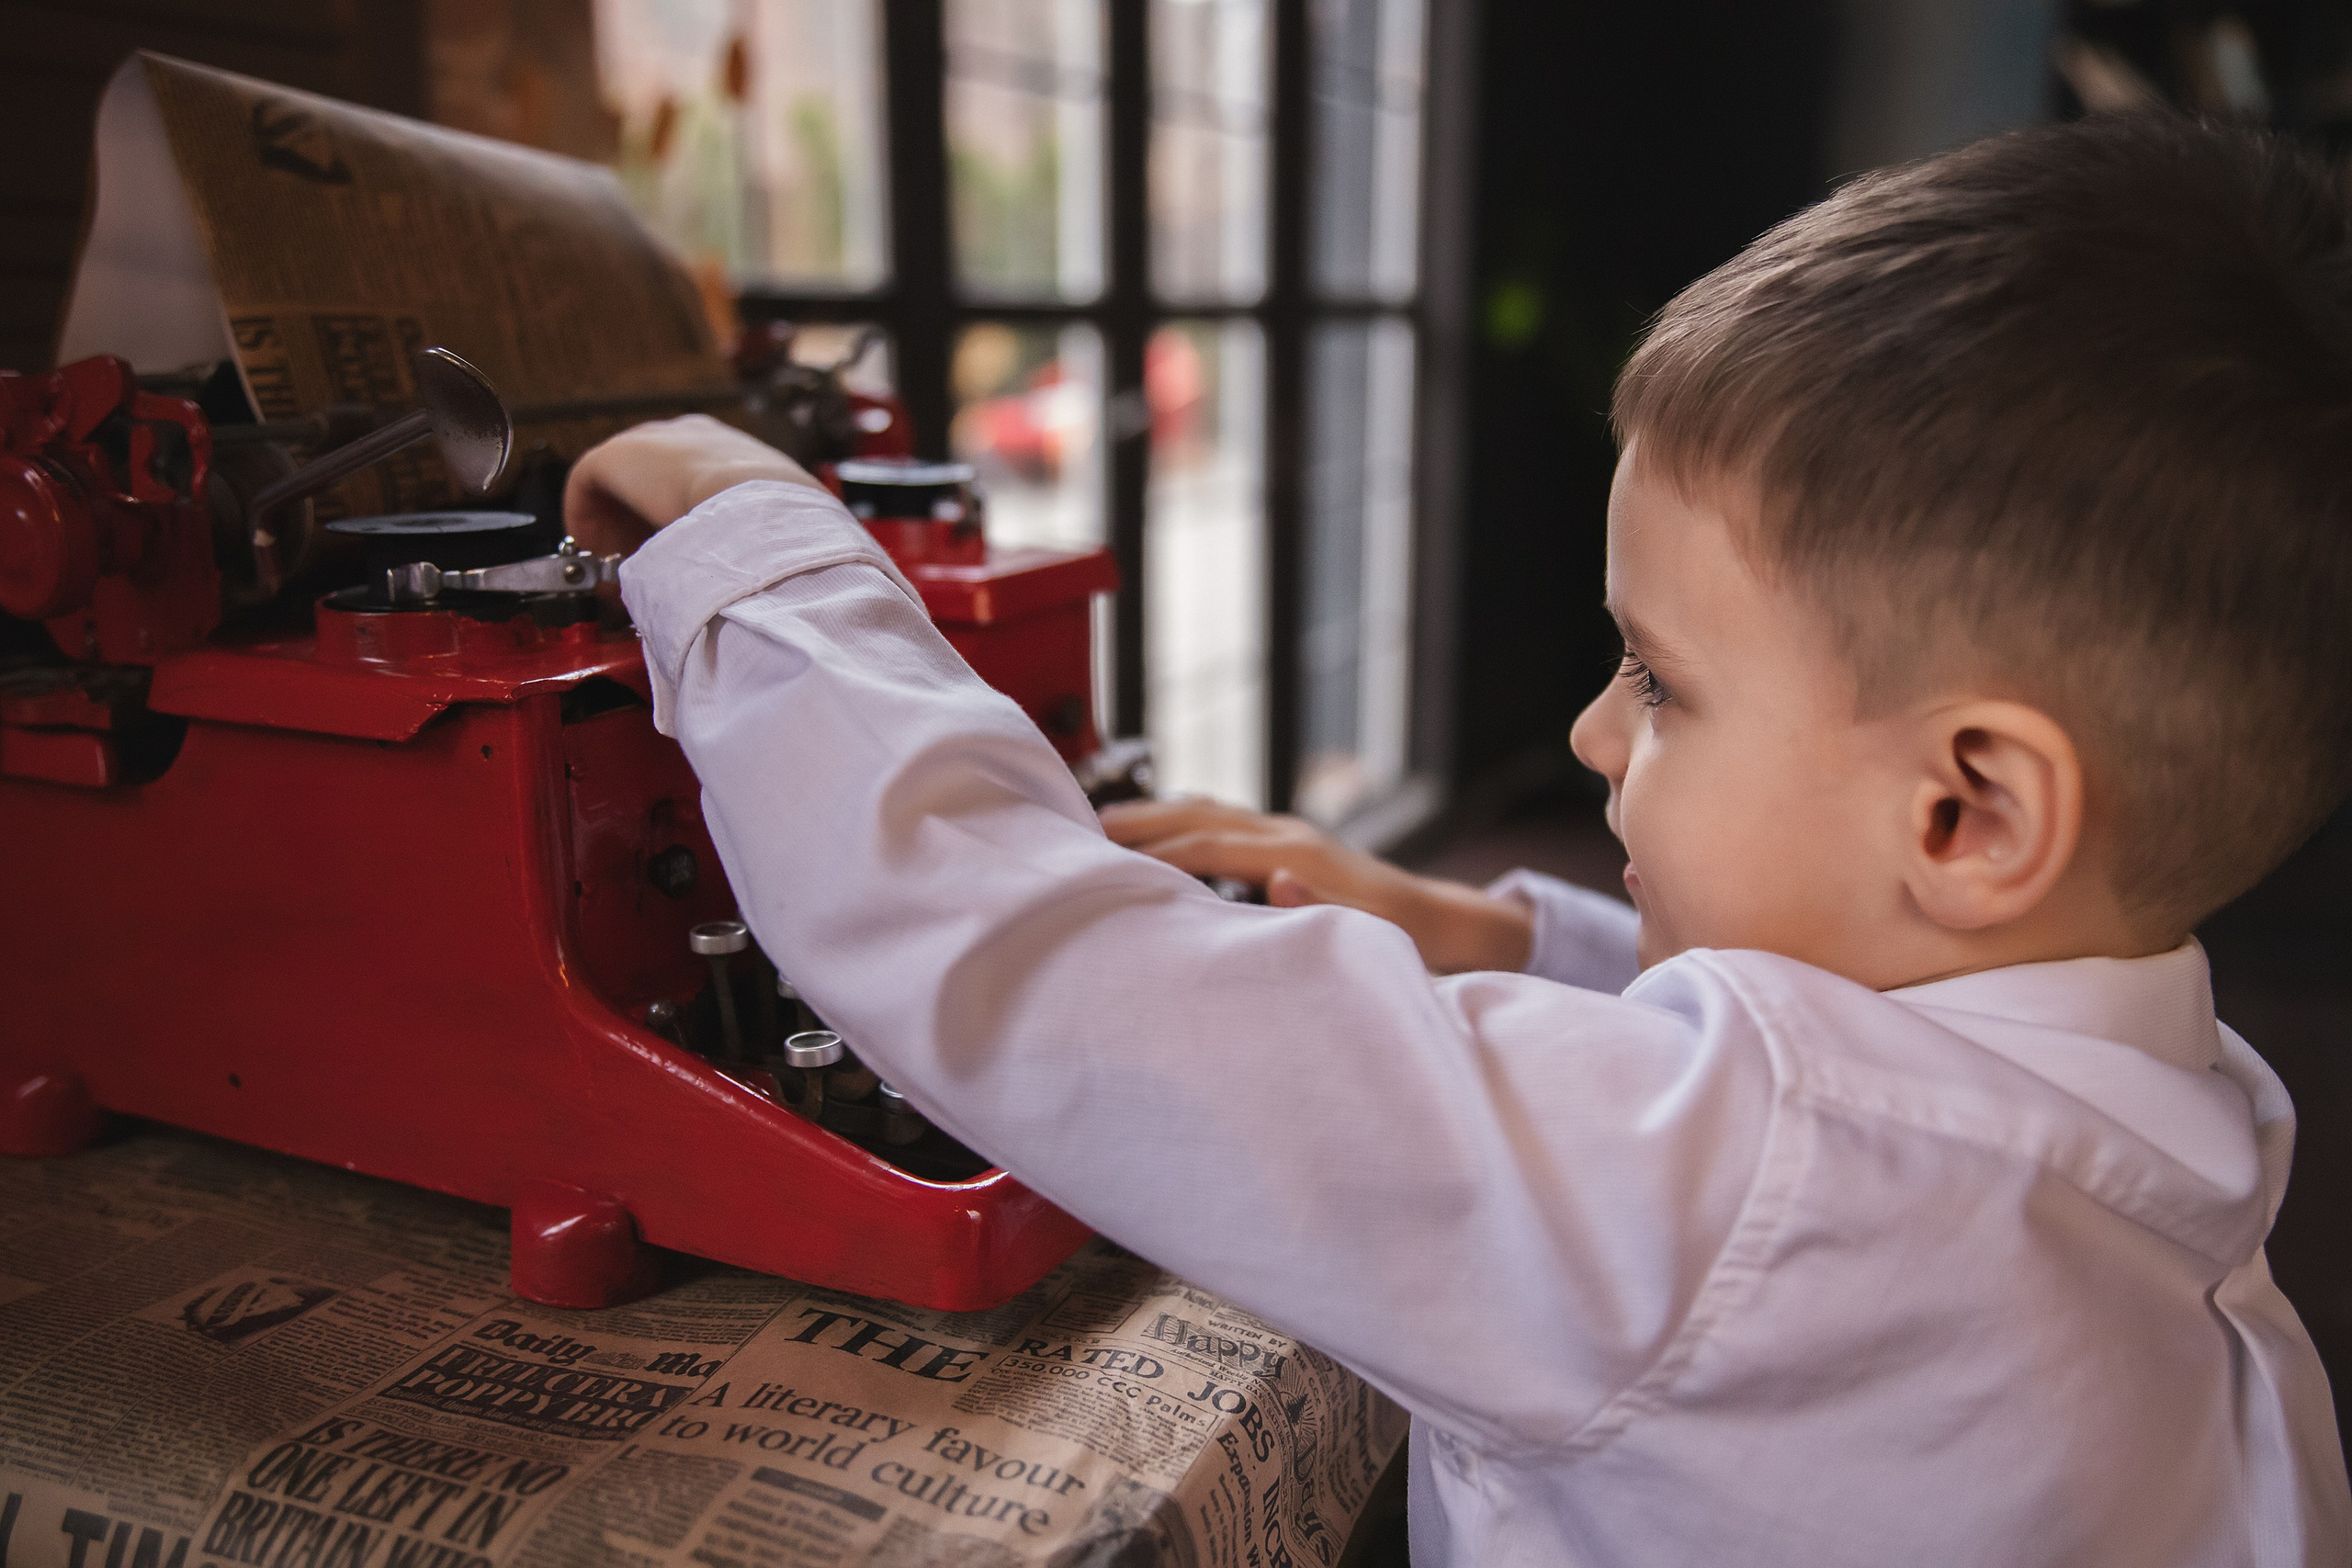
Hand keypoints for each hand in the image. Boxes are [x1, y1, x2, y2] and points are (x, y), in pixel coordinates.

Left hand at [563, 414, 824, 556]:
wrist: (760, 505)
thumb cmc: (776, 522)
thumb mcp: (767, 524)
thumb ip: (745, 536)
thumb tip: (738, 571)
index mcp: (728, 446)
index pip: (687, 473)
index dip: (670, 514)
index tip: (670, 550)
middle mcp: (686, 435)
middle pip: (646, 474)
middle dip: (636, 522)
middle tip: (638, 562)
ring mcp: (651, 440)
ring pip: (615, 481)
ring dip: (611, 525)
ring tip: (616, 567)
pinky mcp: (616, 455)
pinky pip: (585, 485)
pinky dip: (585, 521)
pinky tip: (596, 554)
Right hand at [1099, 797, 1533, 973]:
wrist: (1444, 922)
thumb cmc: (1404, 937)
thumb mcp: (1368, 934)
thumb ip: (1319, 910)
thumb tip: (1273, 881)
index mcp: (1296, 854)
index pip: (1205, 844)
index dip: (1152, 851)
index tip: (1100, 861)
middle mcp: (1286, 833)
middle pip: (1197, 814)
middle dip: (1138, 819)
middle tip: (1076, 827)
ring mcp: (1287, 832)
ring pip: (1206, 811)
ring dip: (1155, 813)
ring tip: (1099, 825)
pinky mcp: (1288, 842)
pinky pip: (1221, 821)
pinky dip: (1181, 820)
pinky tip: (1155, 835)